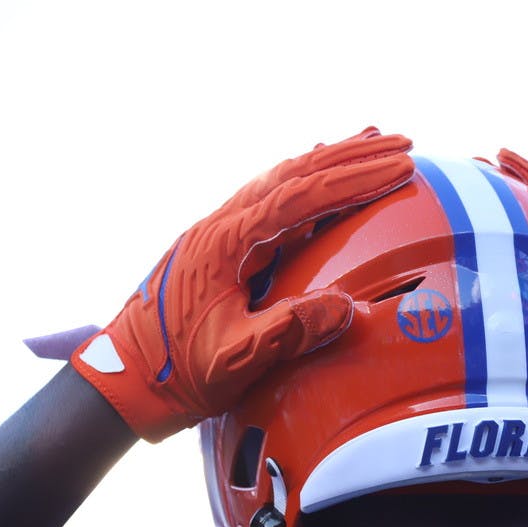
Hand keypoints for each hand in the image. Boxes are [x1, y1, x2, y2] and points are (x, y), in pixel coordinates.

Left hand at [73, 128, 415, 441]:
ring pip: (283, 181)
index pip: (300, 196)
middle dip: (352, 157)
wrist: (124, 381)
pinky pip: (273, 204)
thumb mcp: (234, 359)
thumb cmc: (175, 372)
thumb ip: (287, 331)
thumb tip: (344, 307)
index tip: (398, 167)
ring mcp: (222, 234)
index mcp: (226, 242)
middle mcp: (223, 225)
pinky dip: (307, 186)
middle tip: (403, 143)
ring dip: (331, 164)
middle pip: (295, 173)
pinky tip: (324, 180)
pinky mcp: (225, 250)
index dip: (353, 180)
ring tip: (372, 144)